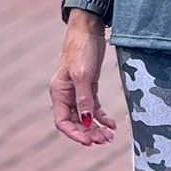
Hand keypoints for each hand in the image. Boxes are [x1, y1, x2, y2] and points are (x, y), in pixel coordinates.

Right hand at [50, 15, 117, 146]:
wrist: (89, 29)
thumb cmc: (81, 48)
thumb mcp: (83, 75)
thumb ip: (84, 99)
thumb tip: (87, 121)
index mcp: (59, 93)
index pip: (63, 122)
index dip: (75, 134)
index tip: (89, 142)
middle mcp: (66, 95)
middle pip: (75, 122)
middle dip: (89, 133)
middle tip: (105, 140)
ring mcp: (77, 92)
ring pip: (86, 117)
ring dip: (96, 128)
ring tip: (109, 136)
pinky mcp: (89, 87)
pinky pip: (94, 108)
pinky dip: (103, 117)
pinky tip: (112, 125)